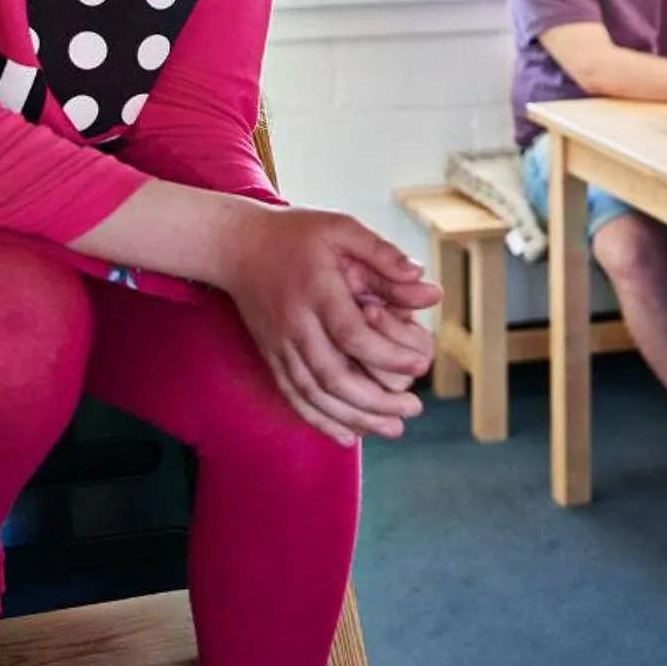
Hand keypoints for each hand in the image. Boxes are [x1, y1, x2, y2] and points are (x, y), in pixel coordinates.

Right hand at [212, 207, 443, 445]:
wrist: (237, 246)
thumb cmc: (298, 234)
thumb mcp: (343, 229)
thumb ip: (384, 256)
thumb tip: (429, 285)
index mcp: (317, 290)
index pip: (352, 335)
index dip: (388, 355)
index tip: (420, 366)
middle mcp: (295, 324)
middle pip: (334, 376)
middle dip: (377, 400)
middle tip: (414, 408)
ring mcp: (279, 345)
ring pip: (315, 395)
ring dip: (355, 418)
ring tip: (392, 429)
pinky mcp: (271, 357)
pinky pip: (295, 397)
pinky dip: (320, 420)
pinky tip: (348, 435)